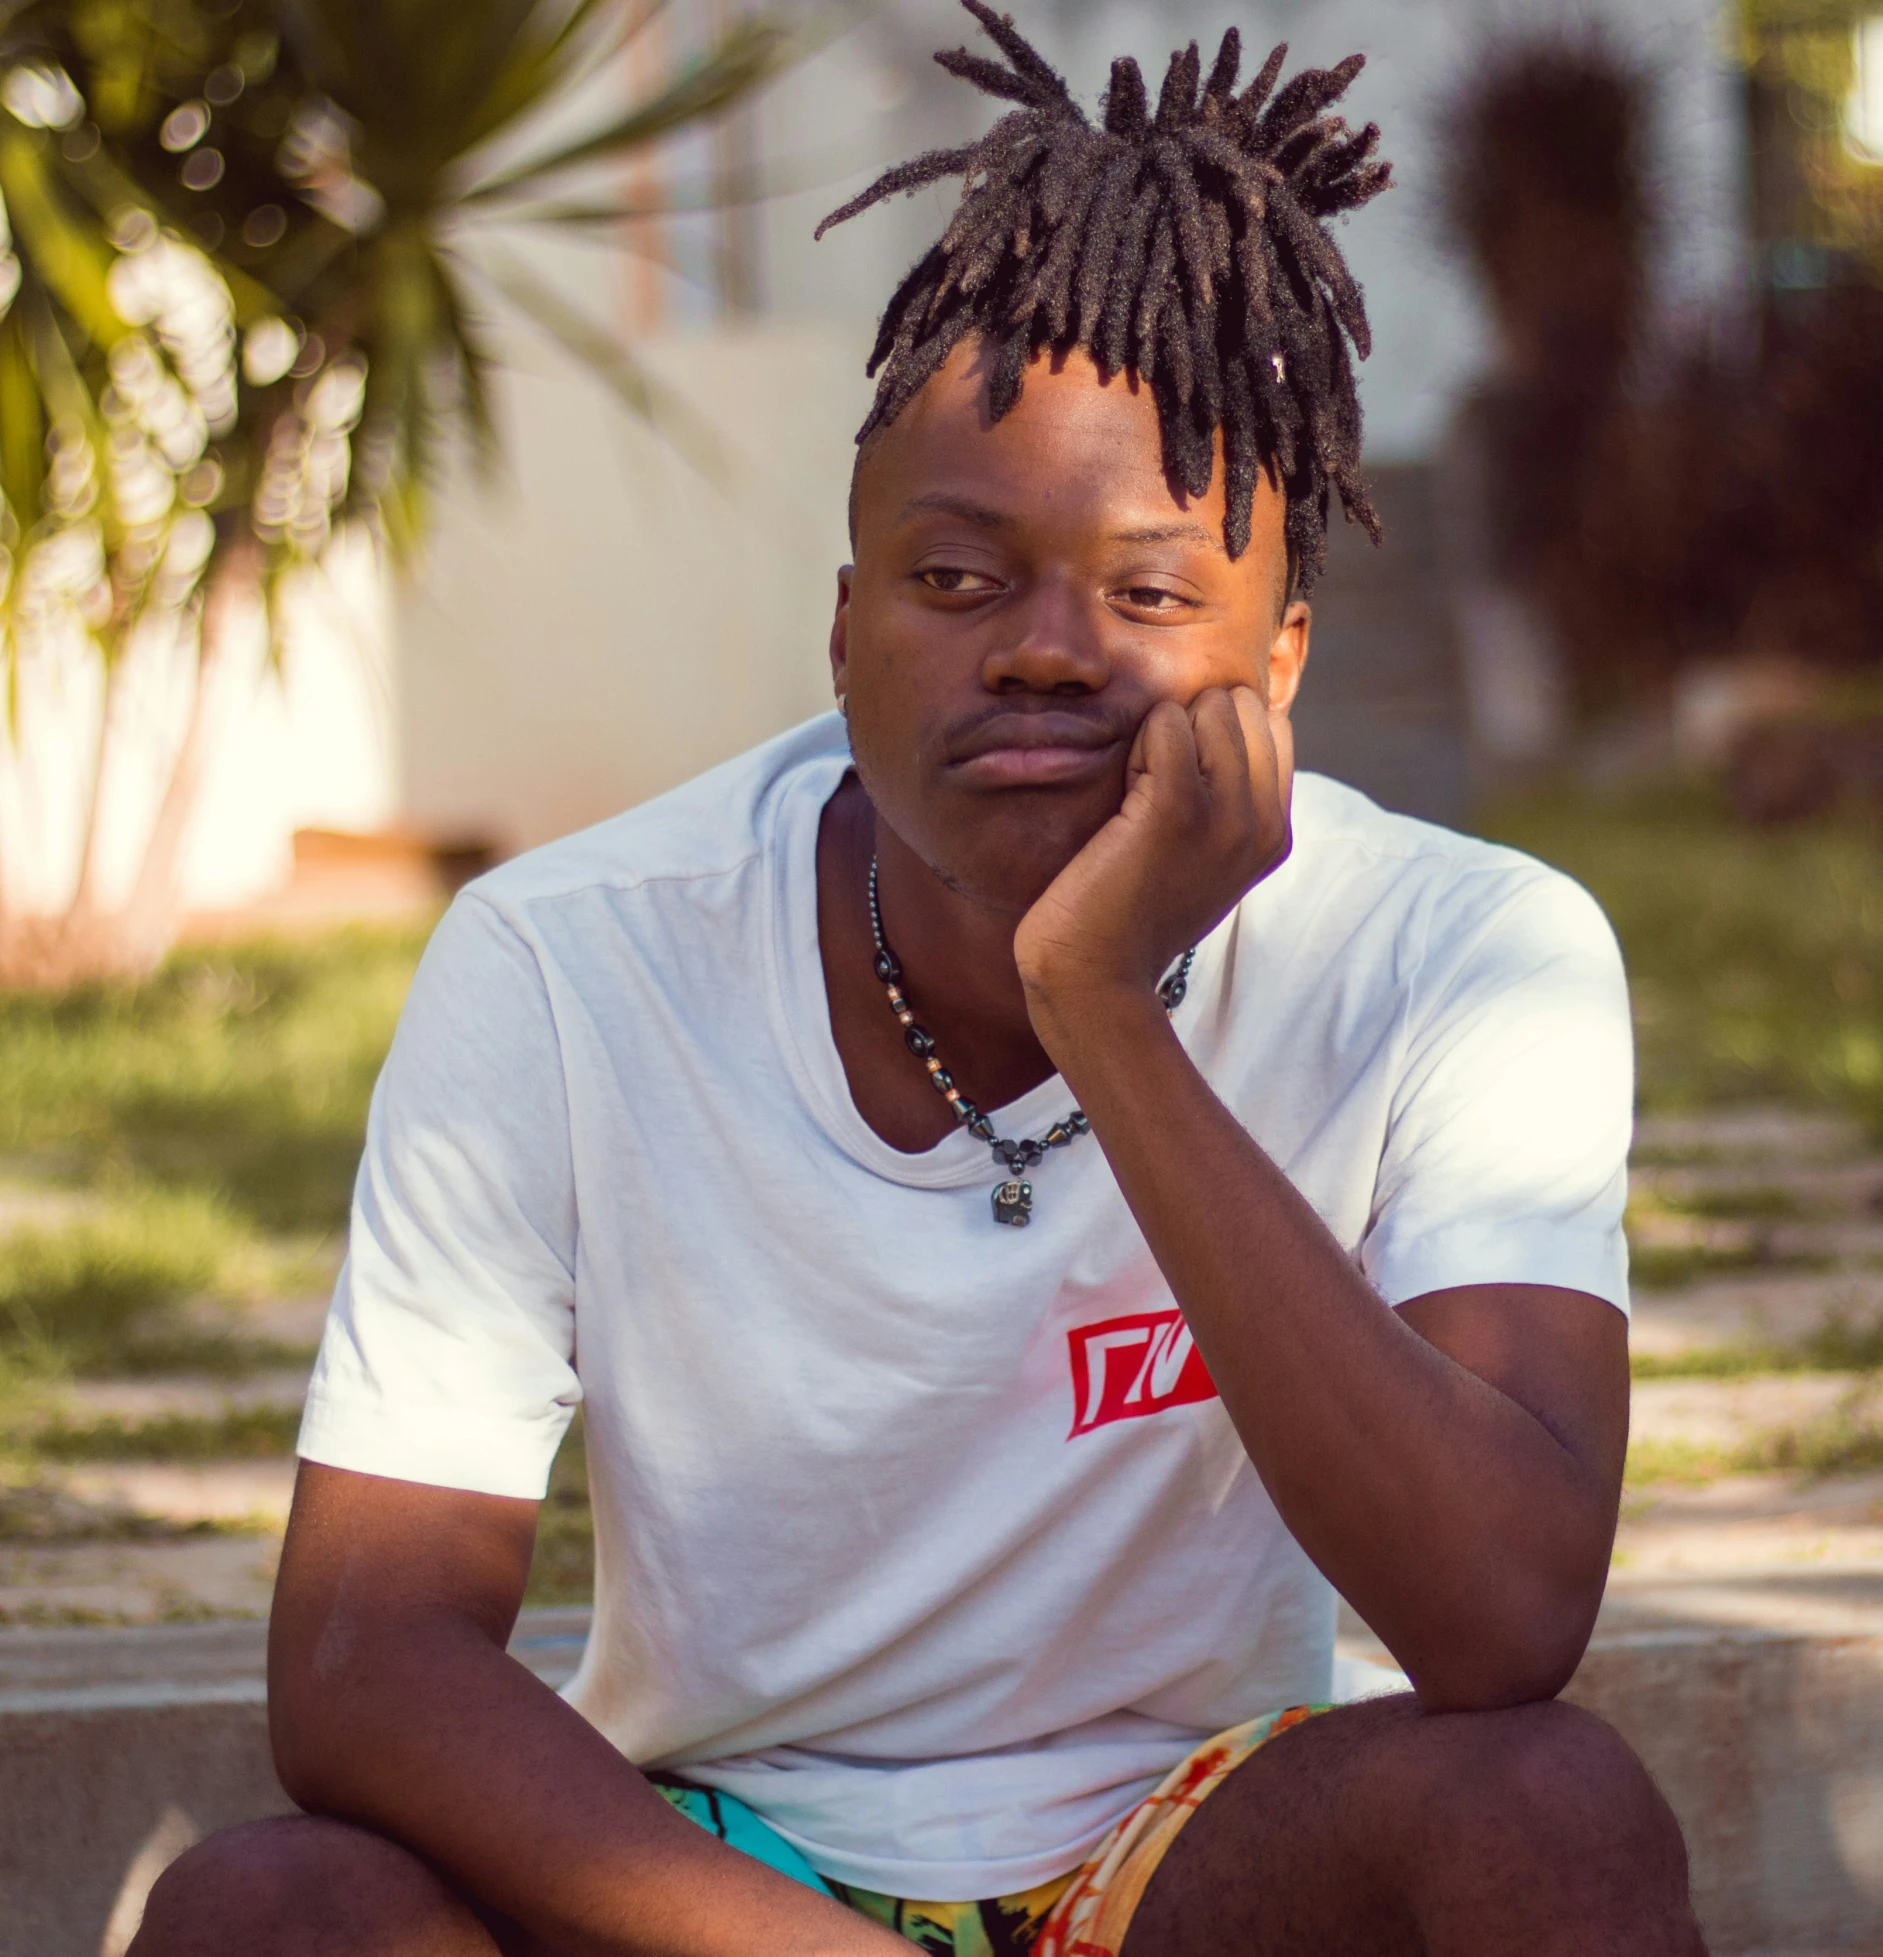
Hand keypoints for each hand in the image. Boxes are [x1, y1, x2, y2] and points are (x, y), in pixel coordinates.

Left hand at [1013, 687, 1291, 1035]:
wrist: (1095, 975)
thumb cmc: (1131, 912)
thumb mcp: (1205, 859)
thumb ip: (1229, 802)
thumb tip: (1223, 720)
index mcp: (1276, 833)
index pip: (1272, 725)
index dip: (1217, 735)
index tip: (1182, 786)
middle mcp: (1264, 822)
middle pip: (1243, 705)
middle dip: (1192, 726)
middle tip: (1155, 788)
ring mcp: (1226, 813)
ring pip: (1209, 706)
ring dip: (1163, 733)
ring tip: (1139, 795)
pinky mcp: (1176, 806)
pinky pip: (1166, 721)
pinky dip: (1139, 741)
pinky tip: (1124, 795)